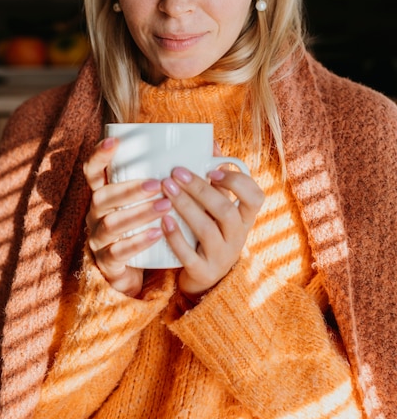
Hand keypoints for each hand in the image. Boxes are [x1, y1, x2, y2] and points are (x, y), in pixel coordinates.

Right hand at [83, 137, 171, 295]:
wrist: (136, 270)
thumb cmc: (148, 225)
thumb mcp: (155, 200)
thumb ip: (176, 177)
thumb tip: (211, 149)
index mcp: (105, 193)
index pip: (93, 171)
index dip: (100, 155)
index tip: (116, 141)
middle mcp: (97, 213)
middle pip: (103, 197)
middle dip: (130, 189)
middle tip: (158, 184)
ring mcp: (99, 238)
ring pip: (112, 223)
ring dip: (138, 213)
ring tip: (165, 206)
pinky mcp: (107, 262)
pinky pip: (118, 251)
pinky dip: (137, 242)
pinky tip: (156, 234)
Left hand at [160, 162, 263, 298]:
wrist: (205, 276)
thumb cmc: (211, 231)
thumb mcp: (218, 207)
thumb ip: (216, 177)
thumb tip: (210, 142)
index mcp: (245, 218)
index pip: (256, 197)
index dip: (237, 182)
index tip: (213, 170)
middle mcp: (237, 237)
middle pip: (225, 211)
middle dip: (199, 189)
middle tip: (176, 173)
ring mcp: (222, 256)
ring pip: (206, 230)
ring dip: (185, 206)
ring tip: (165, 189)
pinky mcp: (203, 271)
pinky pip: (190, 255)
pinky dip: (176, 237)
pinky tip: (163, 220)